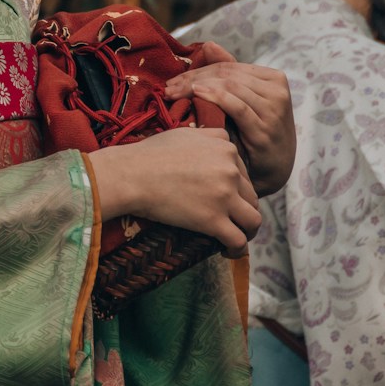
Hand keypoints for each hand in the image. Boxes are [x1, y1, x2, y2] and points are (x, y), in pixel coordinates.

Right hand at [89, 130, 260, 254]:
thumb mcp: (185, 133)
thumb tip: (220, 141)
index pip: (244, 172)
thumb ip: (210, 136)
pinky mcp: (213, 220)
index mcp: (226, 148)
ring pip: (253, 219)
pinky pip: (239, 240)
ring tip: (238, 237)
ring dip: (248, 231)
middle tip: (230, 219)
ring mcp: (224, 196)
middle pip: (251, 195)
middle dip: (243, 208)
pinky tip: (228, 252)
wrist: (131, 175)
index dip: (236, 187)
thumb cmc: (149, 154)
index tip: (225, 198)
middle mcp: (230, 171)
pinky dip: (237, 249)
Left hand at [165, 64, 295, 195]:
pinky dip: (215, 96)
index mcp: (274, 77)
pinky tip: (196, 94)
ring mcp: (274, 110)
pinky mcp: (265, 129)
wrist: (272, 169)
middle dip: (194, 79)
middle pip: (227, 75)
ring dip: (197, 87)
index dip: (199, 69)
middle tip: (169, 88)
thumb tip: (208, 44)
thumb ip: (228, 73)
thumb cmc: (253, 132)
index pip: (229, 66)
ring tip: (175, 94)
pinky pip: (237, 106)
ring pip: (230, 87)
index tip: (173, 80)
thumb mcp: (243, 100)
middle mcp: (277, 90)